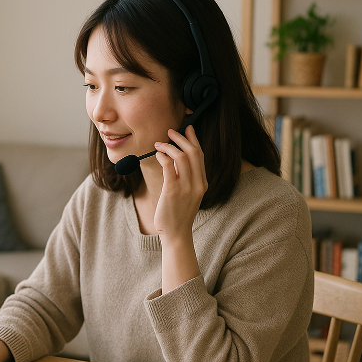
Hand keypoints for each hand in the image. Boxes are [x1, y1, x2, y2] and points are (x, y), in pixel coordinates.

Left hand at [153, 126, 206, 243]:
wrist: (176, 233)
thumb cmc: (178, 213)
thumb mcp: (188, 194)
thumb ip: (186, 177)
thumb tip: (176, 158)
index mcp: (203, 183)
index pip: (201, 155)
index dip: (194, 139)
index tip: (188, 128)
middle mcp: (197, 184)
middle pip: (193, 152)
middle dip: (181, 138)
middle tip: (170, 131)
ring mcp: (186, 188)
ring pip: (181, 157)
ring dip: (169, 147)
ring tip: (159, 145)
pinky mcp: (173, 191)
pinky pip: (168, 167)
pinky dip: (163, 157)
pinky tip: (158, 155)